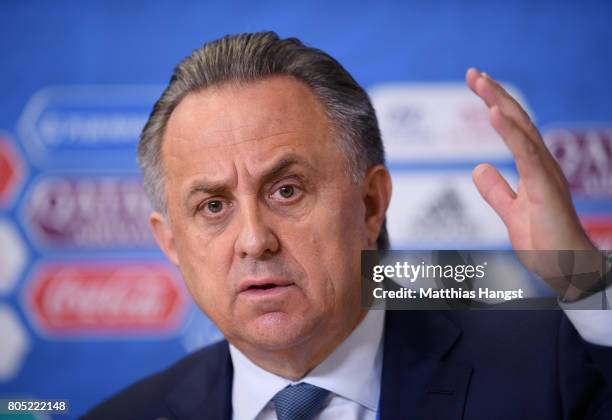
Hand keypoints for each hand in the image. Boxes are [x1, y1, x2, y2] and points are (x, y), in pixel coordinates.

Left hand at [466, 68, 606, 299]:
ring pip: (522, 130)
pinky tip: (493, 113)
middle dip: (495, 94)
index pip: (513, 128)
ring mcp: (545, 174)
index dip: (495, 104)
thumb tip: (478, 167)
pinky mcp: (545, 188)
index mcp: (533, 167)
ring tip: (481, 82)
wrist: (566, 270)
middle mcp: (541, 164)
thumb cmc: (545, 242)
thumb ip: (496, 190)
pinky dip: (510, 131)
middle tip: (473, 72)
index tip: (477, 85)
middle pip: (517, 120)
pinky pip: (526, 154)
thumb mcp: (511, 212)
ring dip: (501, 103)